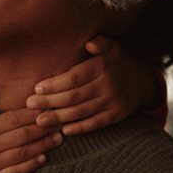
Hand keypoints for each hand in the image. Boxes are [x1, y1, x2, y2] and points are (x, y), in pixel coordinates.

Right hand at [0, 88, 63, 172]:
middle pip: (23, 134)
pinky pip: (15, 172)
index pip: (14, 118)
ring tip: (58, 138)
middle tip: (60, 121)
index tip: (48, 108)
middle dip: (44, 127)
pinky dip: (30, 166)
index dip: (33, 113)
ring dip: (43, 145)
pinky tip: (43, 159)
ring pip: (23, 153)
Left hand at [26, 36, 156, 134]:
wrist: (142, 80)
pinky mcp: (116, 115)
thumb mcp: (112, 46)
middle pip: (74, 96)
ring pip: (81, 111)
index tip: (37, 88)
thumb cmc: (117, 61)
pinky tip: (64, 129)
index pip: (73, 78)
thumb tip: (89, 43)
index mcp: (101, 67)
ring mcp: (112, 102)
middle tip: (30, 105)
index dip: (54, 85)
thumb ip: (100, 42)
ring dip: (59, 117)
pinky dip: (79, 128)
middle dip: (50, 102)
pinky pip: (95, 123)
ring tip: (40, 120)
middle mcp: (107, 85)